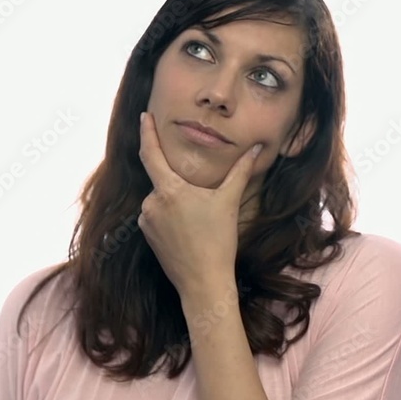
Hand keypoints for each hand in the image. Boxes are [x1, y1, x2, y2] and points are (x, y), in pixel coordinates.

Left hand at [136, 111, 263, 298]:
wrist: (204, 283)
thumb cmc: (218, 241)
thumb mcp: (229, 202)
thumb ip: (241, 171)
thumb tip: (256, 147)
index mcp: (168, 190)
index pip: (151, 152)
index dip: (148, 132)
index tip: (145, 116)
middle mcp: (151, 203)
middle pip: (162, 179)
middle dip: (178, 179)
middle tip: (199, 193)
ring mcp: (147, 221)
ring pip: (160, 198)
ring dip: (175, 198)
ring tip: (198, 216)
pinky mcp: (147, 237)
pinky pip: (156, 215)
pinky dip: (170, 213)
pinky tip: (188, 227)